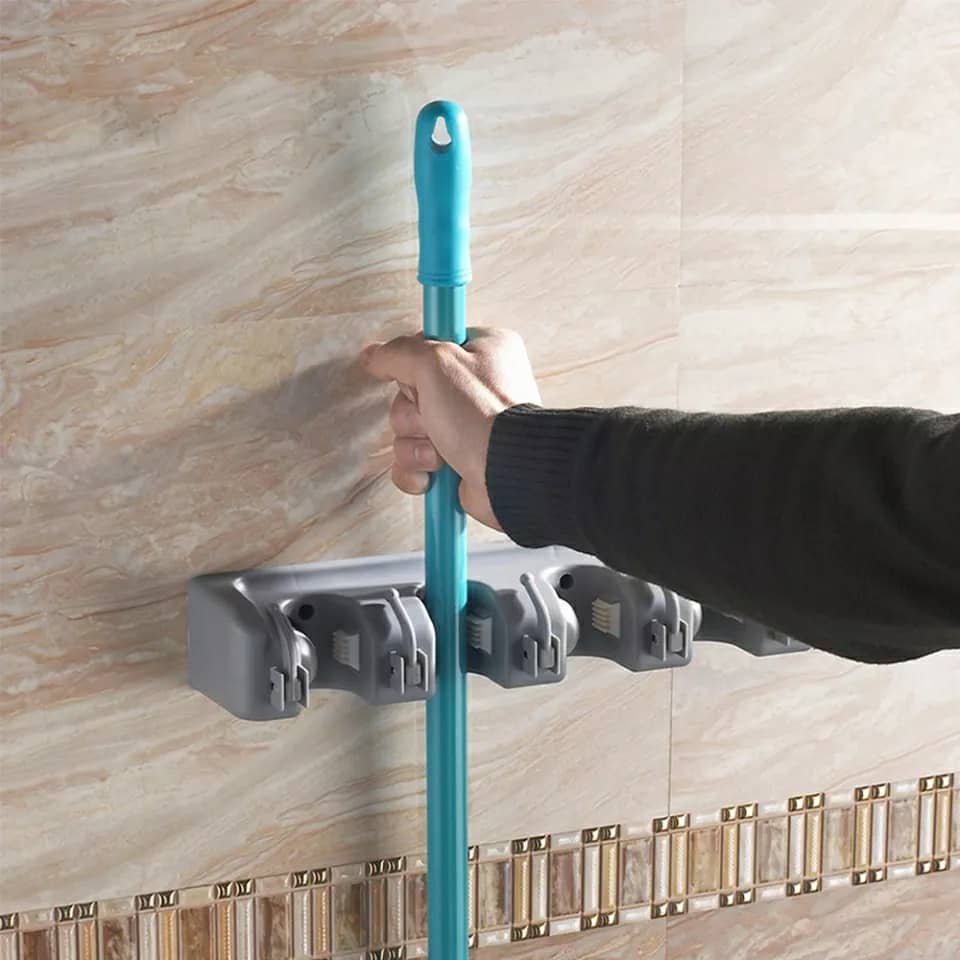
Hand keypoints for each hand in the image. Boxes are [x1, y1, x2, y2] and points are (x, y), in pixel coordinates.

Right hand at [362, 327, 540, 528]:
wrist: (507, 473)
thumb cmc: (483, 415)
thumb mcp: (436, 364)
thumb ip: (400, 353)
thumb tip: (374, 354)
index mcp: (482, 352)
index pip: (426, 348)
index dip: (415, 366)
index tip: (424, 376)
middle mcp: (474, 388)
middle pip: (410, 394)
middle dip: (413, 415)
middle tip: (435, 418)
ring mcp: (465, 427)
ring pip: (409, 432)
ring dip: (416, 446)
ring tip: (441, 452)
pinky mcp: (456, 461)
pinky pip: (413, 464)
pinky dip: (417, 472)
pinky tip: (434, 475)